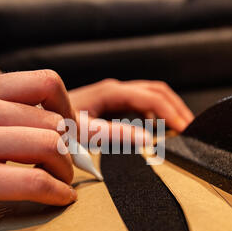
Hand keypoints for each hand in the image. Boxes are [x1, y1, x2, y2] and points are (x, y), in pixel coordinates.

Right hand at [0, 70, 76, 230]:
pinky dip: (56, 193)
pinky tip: (58, 199)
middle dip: (71, 148)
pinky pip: (33, 181)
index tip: (69, 134)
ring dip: (65, 170)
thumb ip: (3, 120)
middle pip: (53, 119)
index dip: (69, 110)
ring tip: (60, 183)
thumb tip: (60, 130)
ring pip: (49, 145)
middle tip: (67, 167)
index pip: (46, 82)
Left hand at [69, 79, 193, 141]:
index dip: (172, 112)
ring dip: (169, 111)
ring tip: (180, 130)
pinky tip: (158, 130)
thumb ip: (118, 135)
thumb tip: (149, 140)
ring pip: (152, 96)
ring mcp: (114, 95)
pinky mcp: (112, 104)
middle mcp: (115, 90)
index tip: (186, 130)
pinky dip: (157, 115)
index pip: (152, 97)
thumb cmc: (58, 127)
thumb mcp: (86, 134)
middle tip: (191, 129)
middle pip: (157, 91)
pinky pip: (143, 105)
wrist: (40, 120)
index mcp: (111, 93)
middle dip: (177, 108)